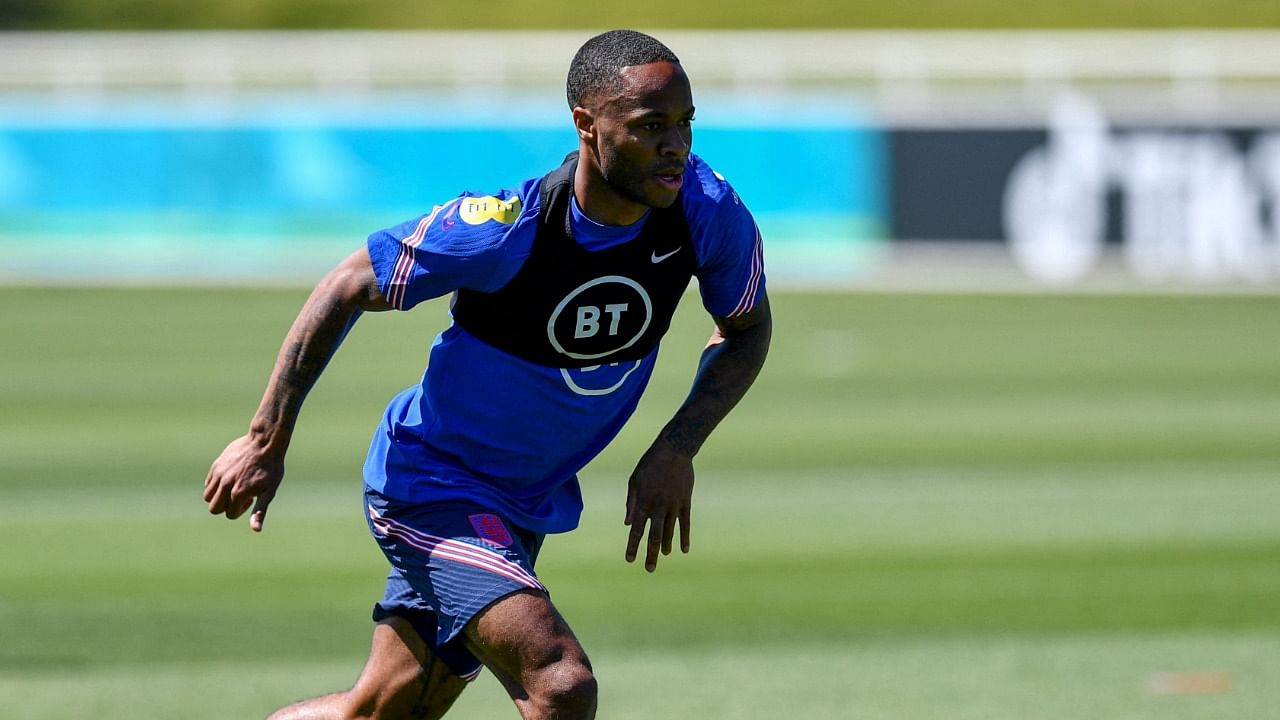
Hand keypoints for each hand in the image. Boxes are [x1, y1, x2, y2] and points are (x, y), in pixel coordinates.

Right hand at [203, 434, 283, 531]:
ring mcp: (218, 474)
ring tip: (234, 487)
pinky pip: (208, 483)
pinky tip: (231, 478)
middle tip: (241, 495)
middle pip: (214, 508)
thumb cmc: (271, 468)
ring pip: (208, 496)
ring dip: (218, 497)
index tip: (251, 498)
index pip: (230, 514)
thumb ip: (260, 511)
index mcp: (238, 493)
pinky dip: (215, 486)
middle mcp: (225, 485)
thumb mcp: (269, 491)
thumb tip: (256, 530)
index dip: (241, 510)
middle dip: (226, 506)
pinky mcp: (216, 465)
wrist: (264, 442)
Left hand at [624, 438, 693, 571]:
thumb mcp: (635, 480)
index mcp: (644, 502)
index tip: (629, 560)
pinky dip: (685, 537)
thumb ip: (631, 503)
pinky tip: (684, 549)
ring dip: (665, 545)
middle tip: (649, 569)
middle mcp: (658, 507)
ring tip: (663, 555)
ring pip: (669, 531)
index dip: (633, 546)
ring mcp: (673, 505)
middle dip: (650, 554)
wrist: (674, 450)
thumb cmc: (650, 464)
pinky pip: (685, 523)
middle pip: (654, 535)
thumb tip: (628, 524)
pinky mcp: (685, 502)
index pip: (637, 530)